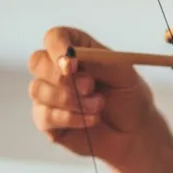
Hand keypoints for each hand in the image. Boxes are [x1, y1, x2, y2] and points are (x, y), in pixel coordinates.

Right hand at [28, 27, 156, 168]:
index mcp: (76, 50)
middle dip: (63, 77)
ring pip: (38, 90)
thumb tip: (69, 58)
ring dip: (72, 100)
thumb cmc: (130, 99)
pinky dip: (70, 118)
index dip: (57, 47)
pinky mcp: (47, 121)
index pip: (54, 38)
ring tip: (99, 106)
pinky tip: (92, 120)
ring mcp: (49, 95)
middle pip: (37, 62)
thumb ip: (99, 61)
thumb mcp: (124, 74)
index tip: (71, 63)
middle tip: (90, 87)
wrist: (135, 134)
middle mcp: (57, 70)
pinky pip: (44, 116)